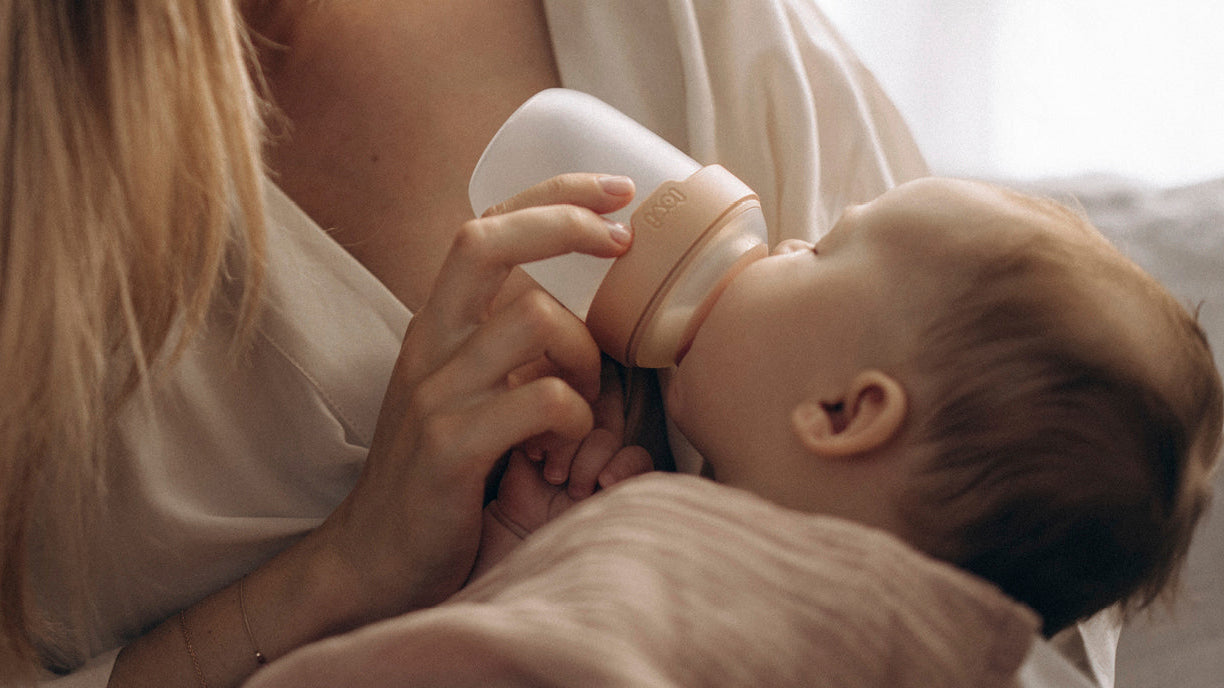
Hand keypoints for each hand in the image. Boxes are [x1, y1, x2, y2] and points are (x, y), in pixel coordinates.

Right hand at [309, 174, 635, 623]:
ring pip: (530, 320)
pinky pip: (538, 400)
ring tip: (590, 397)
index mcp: (436, 326)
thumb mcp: (459, 394)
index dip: (551, 195)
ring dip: (586, 351)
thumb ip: (499, 350)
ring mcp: (436, 395)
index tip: (615, 192)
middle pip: (487, 243)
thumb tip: (571, 312)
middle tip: (624, 241)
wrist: (371, 560)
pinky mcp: (451, 449)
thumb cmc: (436, 475)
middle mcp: (429, 346)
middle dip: (565, 223)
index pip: (484, 228)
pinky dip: (574, 412)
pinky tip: (568, 441)